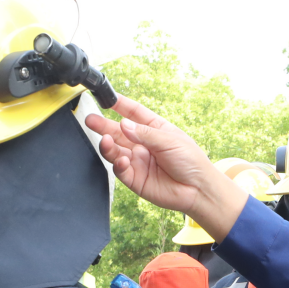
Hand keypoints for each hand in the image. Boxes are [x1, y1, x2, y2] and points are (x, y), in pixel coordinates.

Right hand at [83, 96, 248, 240]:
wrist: (198, 189)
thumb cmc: (190, 161)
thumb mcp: (169, 140)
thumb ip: (145, 133)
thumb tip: (123, 124)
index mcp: (154, 129)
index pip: (134, 113)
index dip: (120, 105)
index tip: (106, 98)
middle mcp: (143, 144)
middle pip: (119, 132)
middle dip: (104, 126)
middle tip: (90, 120)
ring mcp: (138, 161)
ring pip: (116, 151)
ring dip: (108, 145)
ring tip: (105, 140)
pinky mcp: (135, 179)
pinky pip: (121, 170)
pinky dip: (118, 165)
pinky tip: (121, 160)